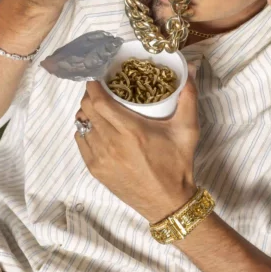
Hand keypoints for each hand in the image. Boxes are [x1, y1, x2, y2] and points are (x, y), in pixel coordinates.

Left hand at [74, 64, 200, 222]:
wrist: (167, 201)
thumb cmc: (178, 165)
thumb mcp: (188, 130)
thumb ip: (188, 98)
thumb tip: (190, 70)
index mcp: (132, 131)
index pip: (99, 102)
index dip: (93, 87)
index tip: (98, 78)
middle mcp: (112, 144)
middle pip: (87, 110)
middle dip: (90, 96)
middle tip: (100, 91)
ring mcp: (100, 158)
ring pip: (81, 125)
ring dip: (87, 113)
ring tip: (99, 109)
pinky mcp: (95, 169)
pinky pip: (80, 141)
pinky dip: (84, 130)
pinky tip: (97, 128)